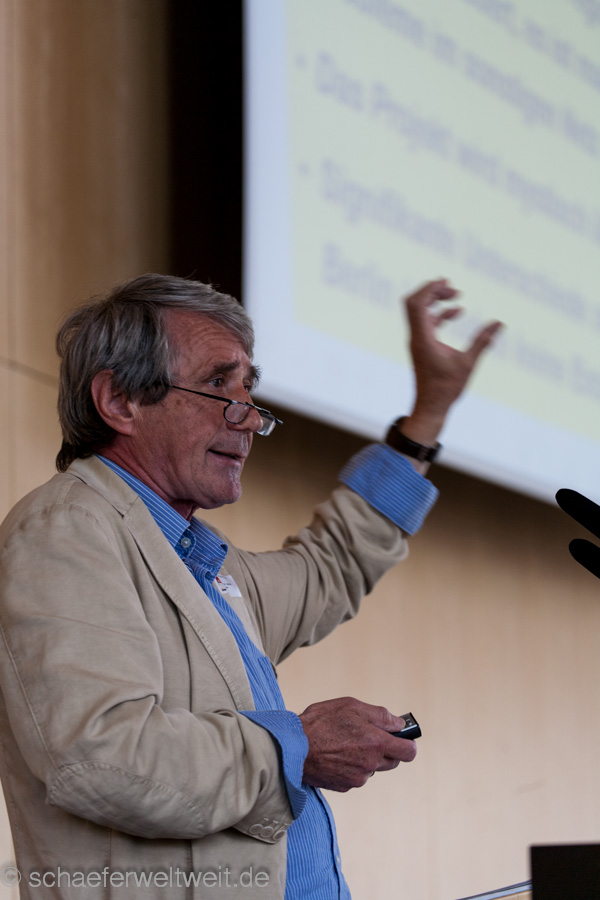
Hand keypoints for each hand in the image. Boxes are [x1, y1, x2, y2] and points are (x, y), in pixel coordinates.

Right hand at [298, 697, 416, 791]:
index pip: (409, 752)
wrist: (292, 748)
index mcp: (377, 744)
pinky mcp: (344, 786)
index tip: (401, 737)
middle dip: (385, 749)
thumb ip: (380, 715)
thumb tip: (399, 724)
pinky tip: (335, 754)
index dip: (408, 743)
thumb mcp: (351, 706)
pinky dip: (351, 766)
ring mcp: (358, 778)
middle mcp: (371, 765)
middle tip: (367, 735)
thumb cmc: (320, 723)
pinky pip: (356, 776)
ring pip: (372, 768)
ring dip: (366, 758)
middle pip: (392, 761)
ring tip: (344, 743)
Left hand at [402, 279, 502, 443]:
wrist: (431, 407)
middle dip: (432, 291)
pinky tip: (458, 312)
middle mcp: (416, 337)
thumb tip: (500, 323)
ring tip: (457, 295)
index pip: (416, 304)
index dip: (428, 288)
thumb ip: (483, 342)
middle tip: (453, 287)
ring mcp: (418, 342)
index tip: (447, 281)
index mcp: (422, 339)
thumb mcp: (468, 364)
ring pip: (420, 312)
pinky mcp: (423, 346)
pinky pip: (428, 322)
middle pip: (414, 303)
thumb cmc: (446, 389)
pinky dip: (440, 314)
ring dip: (436, 300)